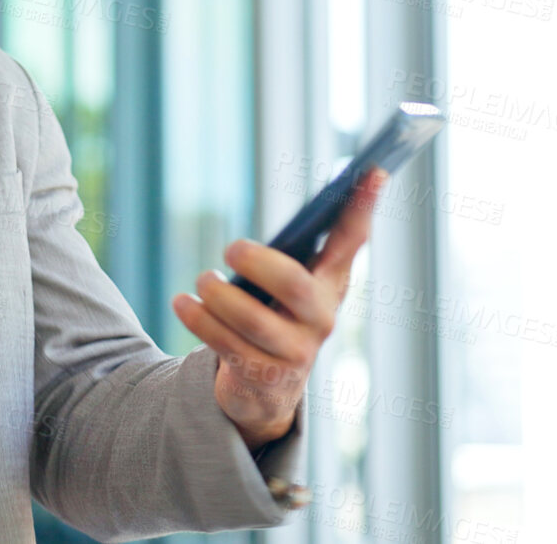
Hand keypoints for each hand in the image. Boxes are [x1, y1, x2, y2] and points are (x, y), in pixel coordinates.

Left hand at [172, 169, 386, 448]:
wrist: (266, 388)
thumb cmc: (274, 316)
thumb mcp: (288, 283)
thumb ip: (293, 251)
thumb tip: (291, 213)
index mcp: (332, 283)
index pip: (352, 239)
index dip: (362, 206)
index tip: (374, 168)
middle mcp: (322, 318)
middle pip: (294, 285)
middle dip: (258, 263)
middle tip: (230, 248)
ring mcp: (295, 352)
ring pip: (253, 321)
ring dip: (218, 297)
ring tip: (201, 280)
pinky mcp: (264, 378)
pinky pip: (226, 345)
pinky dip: (199, 320)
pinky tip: (182, 304)